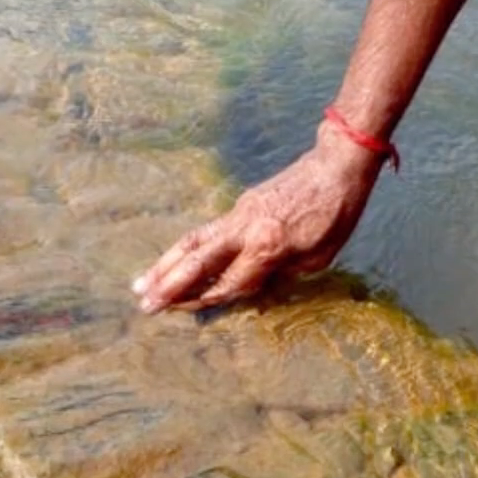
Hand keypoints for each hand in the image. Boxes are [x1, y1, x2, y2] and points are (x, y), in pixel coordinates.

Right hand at [133, 127, 385, 312]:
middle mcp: (245, 229)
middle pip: (199, 261)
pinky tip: (171, 261)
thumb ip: (281, 274)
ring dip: (165, 264)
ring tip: (141, 283)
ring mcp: (239, 213)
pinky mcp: (240, 204)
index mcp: (267, 246)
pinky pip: (207, 231)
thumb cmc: (335, 216)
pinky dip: (185, 248)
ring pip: (193, 242)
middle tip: (145, 304)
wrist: (334, 166)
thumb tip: (252, 288)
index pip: (230, 282)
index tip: (183, 311)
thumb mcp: (318, 257)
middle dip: (170, 285)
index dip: (208, 299)